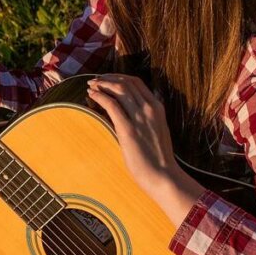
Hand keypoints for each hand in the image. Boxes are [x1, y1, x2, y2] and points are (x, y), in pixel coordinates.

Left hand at [85, 74, 183, 199]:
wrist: (164, 177)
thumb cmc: (158, 159)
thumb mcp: (157, 130)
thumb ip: (148, 118)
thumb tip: (132, 112)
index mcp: (157, 107)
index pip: (137, 83)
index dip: (119, 77)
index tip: (107, 79)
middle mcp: (150, 108)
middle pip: (126, 82)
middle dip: (108, 78)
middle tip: (95, 80)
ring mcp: (140, 118)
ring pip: (119, 89)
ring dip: (102, 84)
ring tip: (91, 86)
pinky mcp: (128, 129)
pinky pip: (112, 105)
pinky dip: (100, 96)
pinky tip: (92, 95)